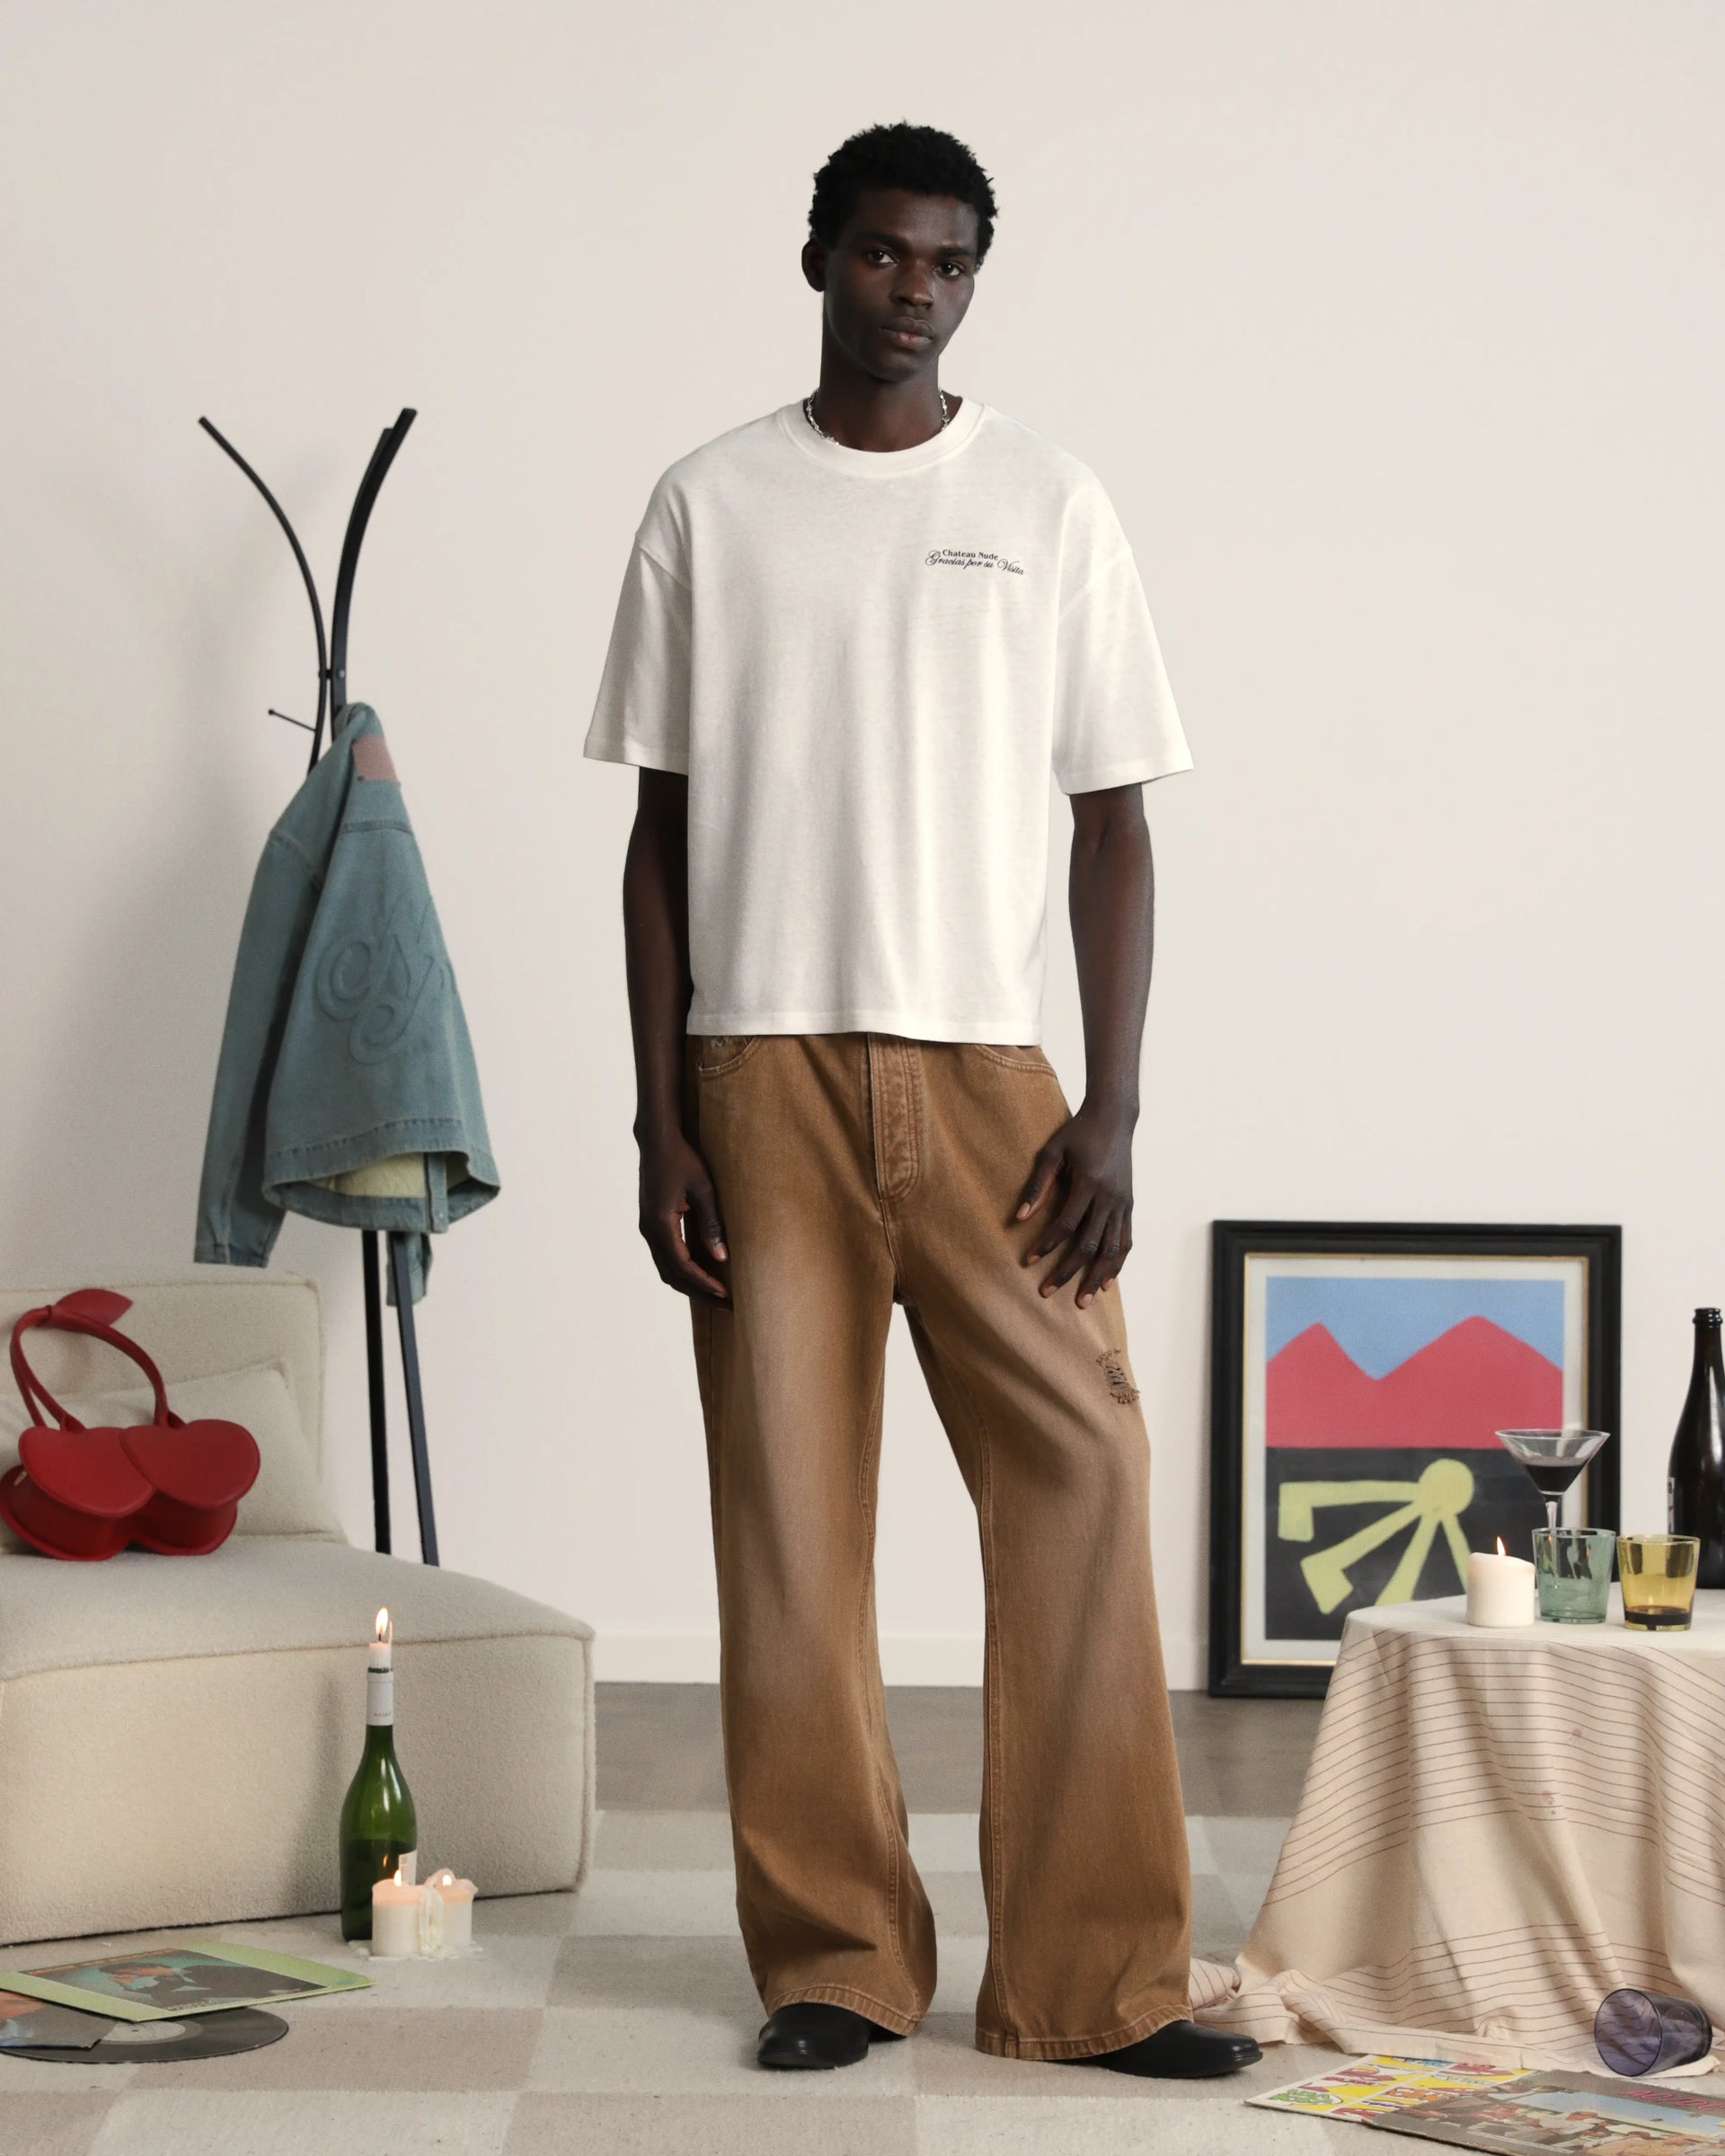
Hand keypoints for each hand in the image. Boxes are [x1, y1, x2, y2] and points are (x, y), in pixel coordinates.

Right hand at [638, 1131, 729, 1300]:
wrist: (657, 1140)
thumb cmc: (682, 1159)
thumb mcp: (704, 1189)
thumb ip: (711, 1223)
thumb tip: (722, 1257)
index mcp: (660, 1224)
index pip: (683, 1265)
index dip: (704, 1283)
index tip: (725, 1294)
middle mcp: (649, 1231)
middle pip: (672, 1275)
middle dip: (700, 1292)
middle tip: (727, 1304)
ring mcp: (648, 1229)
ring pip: (667, 1270)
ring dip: (691, 1285)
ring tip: (717, 1295)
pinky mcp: (652, 1225)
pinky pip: (666, 1257)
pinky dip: (683, 1271)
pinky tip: (703, 1274)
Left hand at [1015, 1100, 1135, 1306]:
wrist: (1114, 1118)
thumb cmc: (1078, 1132)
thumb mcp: (1052, 1151)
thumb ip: (1038, 1184)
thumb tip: (1020, 1217)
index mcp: (1089, 1183)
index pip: (1067, 1224)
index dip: (1046, 1245)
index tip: (1028, 1261)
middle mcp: (1110, 1198)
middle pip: (1090, 1244)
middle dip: (1068, 1271)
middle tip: (1047, 1292)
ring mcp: (1123, 1203)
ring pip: (1112, 1249)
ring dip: (1096, 1277)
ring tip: (1083, 1301)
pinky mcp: (1129, 1205)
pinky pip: (1126, 1240)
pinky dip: (1117, 1263)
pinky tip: (1107, 1282)